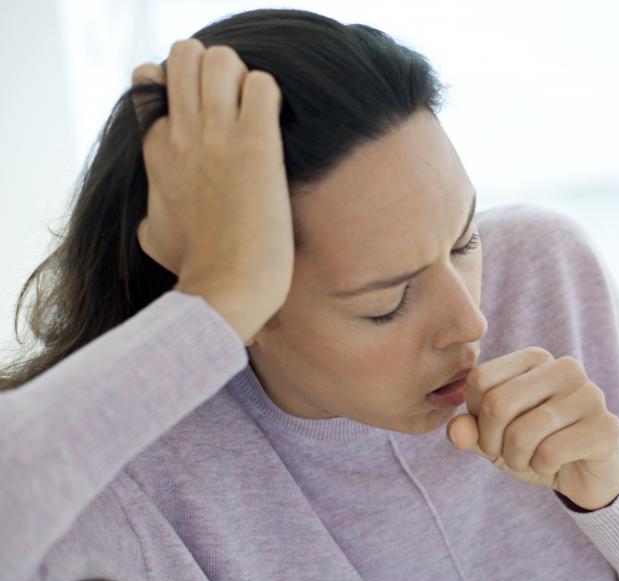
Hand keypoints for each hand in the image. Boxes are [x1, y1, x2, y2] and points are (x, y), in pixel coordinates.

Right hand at [130, 38, 293, 345]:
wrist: (224, 292)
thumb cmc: (196, 271)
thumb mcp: (155, 237)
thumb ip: (151, 214)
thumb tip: (148, 221)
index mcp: (155, 150)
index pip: (153, 81)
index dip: (183, 89)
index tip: (208, 115)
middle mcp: (180, 134)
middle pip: (185, 55)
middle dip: (213, 68)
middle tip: (237, 103)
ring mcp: (216, 136)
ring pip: (220, 59)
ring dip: (242, 75)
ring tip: (257, 112)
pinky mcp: (255, 145)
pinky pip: (262, 85)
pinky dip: (271, 93)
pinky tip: (275, 124)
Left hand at [446, 347, 618, 510]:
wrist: (587, 474)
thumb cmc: (537, 447)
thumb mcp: (495, 439)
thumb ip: (471, 431)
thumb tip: (456, 431)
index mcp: (536, 358)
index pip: (480, 379)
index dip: (476, 416)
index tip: (493, 433)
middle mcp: (566, 368)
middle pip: (498, 404)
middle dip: (493, 443)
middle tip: (508, 455)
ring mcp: (591, 395)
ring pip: (522, 433)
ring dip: (517, 460)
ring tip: (532, 460)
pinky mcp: (607, 427)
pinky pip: (550, 452)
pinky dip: (542, 467)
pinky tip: (557, 464)